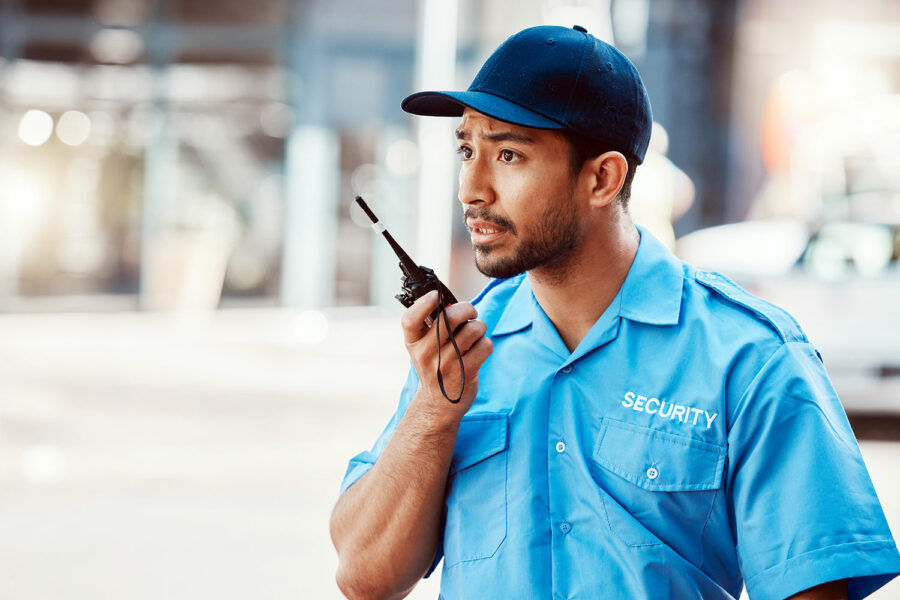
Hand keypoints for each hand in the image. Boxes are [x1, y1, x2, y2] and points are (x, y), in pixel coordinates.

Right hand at [401, 290, 492, 417]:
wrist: (438, 405)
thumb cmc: (434, 366)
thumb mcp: (423, 347)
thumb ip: (432, 326)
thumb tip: (451, 303)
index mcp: (413, 343)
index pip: (410, 319)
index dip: (423, 303)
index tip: (436, 295)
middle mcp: (426, 353)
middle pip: (450, 317)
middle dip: (467, 309)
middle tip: (471, 313)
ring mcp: (445, 364)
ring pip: (473, 329)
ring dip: (479, 327)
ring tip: (475, 334)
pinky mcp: (465, 373)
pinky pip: (484, 345)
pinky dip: (486, 344)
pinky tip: (478, 350)